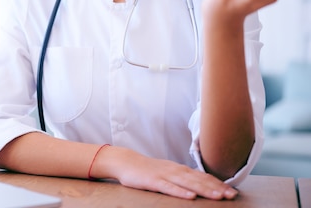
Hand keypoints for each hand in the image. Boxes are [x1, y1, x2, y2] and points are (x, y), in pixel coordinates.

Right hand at [101, 146, 237, 199]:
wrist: (126, 161)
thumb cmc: (148, 169)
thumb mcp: (168, 171)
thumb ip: (183, 178)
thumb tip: (201, 185)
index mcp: (180, 169)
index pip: (203, 176)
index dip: (218, 184)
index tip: (233, 192)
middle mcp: (175, 170)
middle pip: (199, 180)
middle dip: (217, 188)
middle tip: (232, 196)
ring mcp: (164, 175)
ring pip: (187, 183)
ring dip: (203, 190)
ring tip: (218, 197)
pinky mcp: (153, 181)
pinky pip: (168, 187)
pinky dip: (180, 192)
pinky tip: (190, 197)